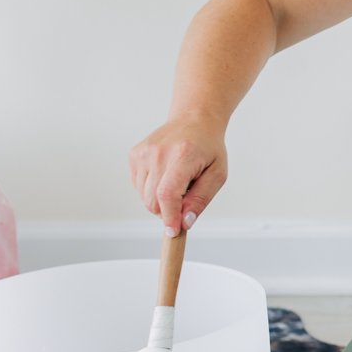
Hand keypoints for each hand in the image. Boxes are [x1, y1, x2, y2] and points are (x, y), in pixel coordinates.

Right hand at [129, 117, 227, 235]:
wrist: (193, 120)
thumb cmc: (208, 148)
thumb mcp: (217, 174)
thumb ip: (201, 199)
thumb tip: (185, 222)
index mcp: (182, 156)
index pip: (167, 194)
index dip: (169, 217)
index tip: (173, 231)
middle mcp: (158, 153)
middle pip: (153, 201)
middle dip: (168, 210)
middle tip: (185, 198)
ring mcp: (143, 153)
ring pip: (144, 197)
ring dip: (160, 200)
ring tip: (177, 181)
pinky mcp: (134, 155)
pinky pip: (138, 186)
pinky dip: (151, 189)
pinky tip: (165, 175)